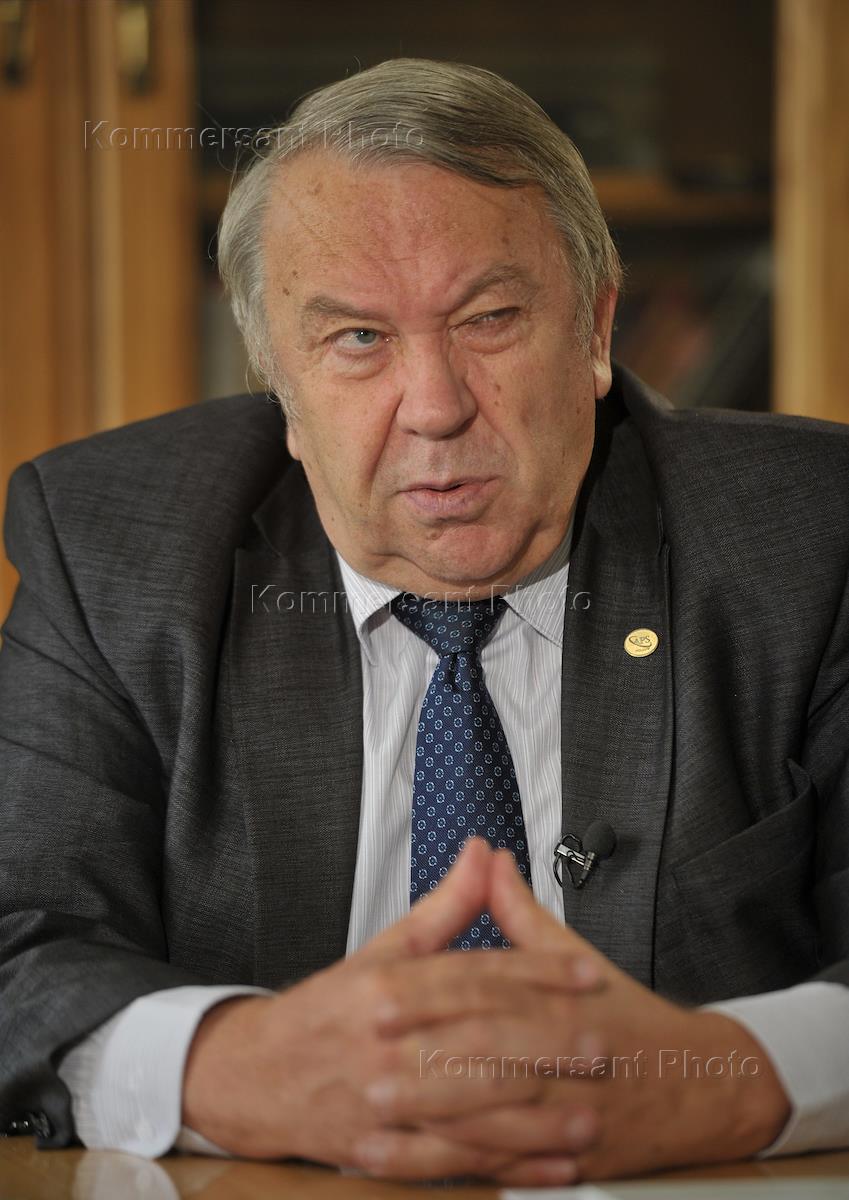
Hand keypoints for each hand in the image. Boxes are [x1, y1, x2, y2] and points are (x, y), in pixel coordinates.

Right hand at [181, 836, 602, 1175]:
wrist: (256, 1074)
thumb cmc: (329, 1008)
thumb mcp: (382, 949)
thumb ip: (443, 906)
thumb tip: (483, 852)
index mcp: (386, 988)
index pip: (472, 976)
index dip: (534, 973)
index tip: (586, 973)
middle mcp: (384, 1046)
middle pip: (475, 1043)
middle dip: (544, 1047)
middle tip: (601, 1045)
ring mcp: (381, 1104)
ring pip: (467, 1112)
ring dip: (533, 1119)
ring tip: (588, 1115)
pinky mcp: (380, 1152)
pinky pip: (450, 1164)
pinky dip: (503, 1170)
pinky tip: (549, 1167)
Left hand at [362, 848, 791, 1184]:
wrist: (701, 1083)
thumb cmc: (630, 1017)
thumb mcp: (576, 955)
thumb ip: (521, 911)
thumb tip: (487, 860)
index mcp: (562, 1004)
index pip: (491, 996)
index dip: (433, 997)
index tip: (380, 999)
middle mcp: (564, 1061)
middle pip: (489, 1062)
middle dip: (425, 1068)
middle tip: (366, 1070)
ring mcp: (568, 1117)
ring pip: (494, 1123)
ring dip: (434, 1123)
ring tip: (378, 1120)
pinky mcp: (569, 1162)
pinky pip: (509, 1169)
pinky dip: (463, 1169)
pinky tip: (419, 1163)